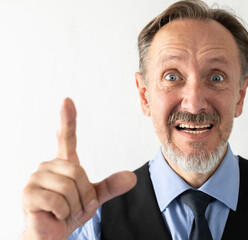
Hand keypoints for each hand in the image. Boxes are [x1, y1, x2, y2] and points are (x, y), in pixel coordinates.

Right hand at [21, 98, 136, 239]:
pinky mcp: (28, 193)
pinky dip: (63, 213)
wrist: (52, 234)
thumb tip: (132, 177)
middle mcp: (48, 165)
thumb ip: (111, 186)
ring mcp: (36, 177)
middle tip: (78, 207)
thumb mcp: (93, 198)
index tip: (67, 101)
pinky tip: (55, 215)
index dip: (68, 119)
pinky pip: (58, 200)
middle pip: (78, 172)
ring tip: (66, 212)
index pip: (66, 137)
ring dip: (75, 206)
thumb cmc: (69, 212)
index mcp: (64, 163)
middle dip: (85, 195)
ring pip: (69, 187)